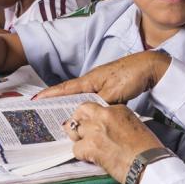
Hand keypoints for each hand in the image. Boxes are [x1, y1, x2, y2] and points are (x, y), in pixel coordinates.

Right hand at [34, 50, 170, 103]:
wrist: (149, 67)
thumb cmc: (131, 75)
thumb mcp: (114, 92)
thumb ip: (99, 104)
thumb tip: (85, 114)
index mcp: (89, 81)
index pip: (64, 89)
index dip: (49, 95)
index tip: (35, 100)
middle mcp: (91, 82)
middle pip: (68, 93)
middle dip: (54, 101)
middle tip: (41, 112)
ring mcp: (99, 85)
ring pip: (79, 98)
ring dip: (68, 105)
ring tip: (57, 115)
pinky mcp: (108, 89)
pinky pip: (91, 100)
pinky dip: (83, 106)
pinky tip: (82, 114)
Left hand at [64, 103, 163, 183]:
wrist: (148, 165)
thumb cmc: (147, 149)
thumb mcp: (134, 126)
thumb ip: (116, 122)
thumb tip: (105, 128)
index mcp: (117, 109)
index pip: (94, 106)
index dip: (89, 116)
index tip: (89, 123)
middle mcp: (104, 115)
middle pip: (80, 112)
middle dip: (77, 121)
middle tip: (80, 131)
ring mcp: (95, 130)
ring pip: (74, 129)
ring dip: (79, 139)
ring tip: (86, 147)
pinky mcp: (91, 146)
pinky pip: (75, 148)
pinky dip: (81, 155)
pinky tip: (91, 158)